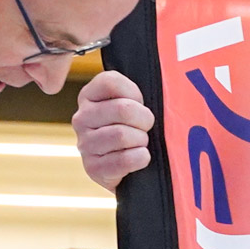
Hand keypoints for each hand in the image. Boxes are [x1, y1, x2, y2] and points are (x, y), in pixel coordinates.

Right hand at [73, 71, 154, 191]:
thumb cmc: (135, 128)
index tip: (140, 104)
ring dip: (141, 141)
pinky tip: (140, 157)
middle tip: (147, 127)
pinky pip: (123, 160)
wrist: (127, 168)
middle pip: (122, 109)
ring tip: (141, 143)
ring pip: (122, 135)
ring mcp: (85, 144)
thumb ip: (136, 93)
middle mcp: (82, 118)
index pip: (110, 82)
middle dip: (144, 120)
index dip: (134, 93)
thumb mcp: (132, 104)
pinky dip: (139, 159)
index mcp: (89, 95)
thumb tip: (168, 80)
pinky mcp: (93, 168)